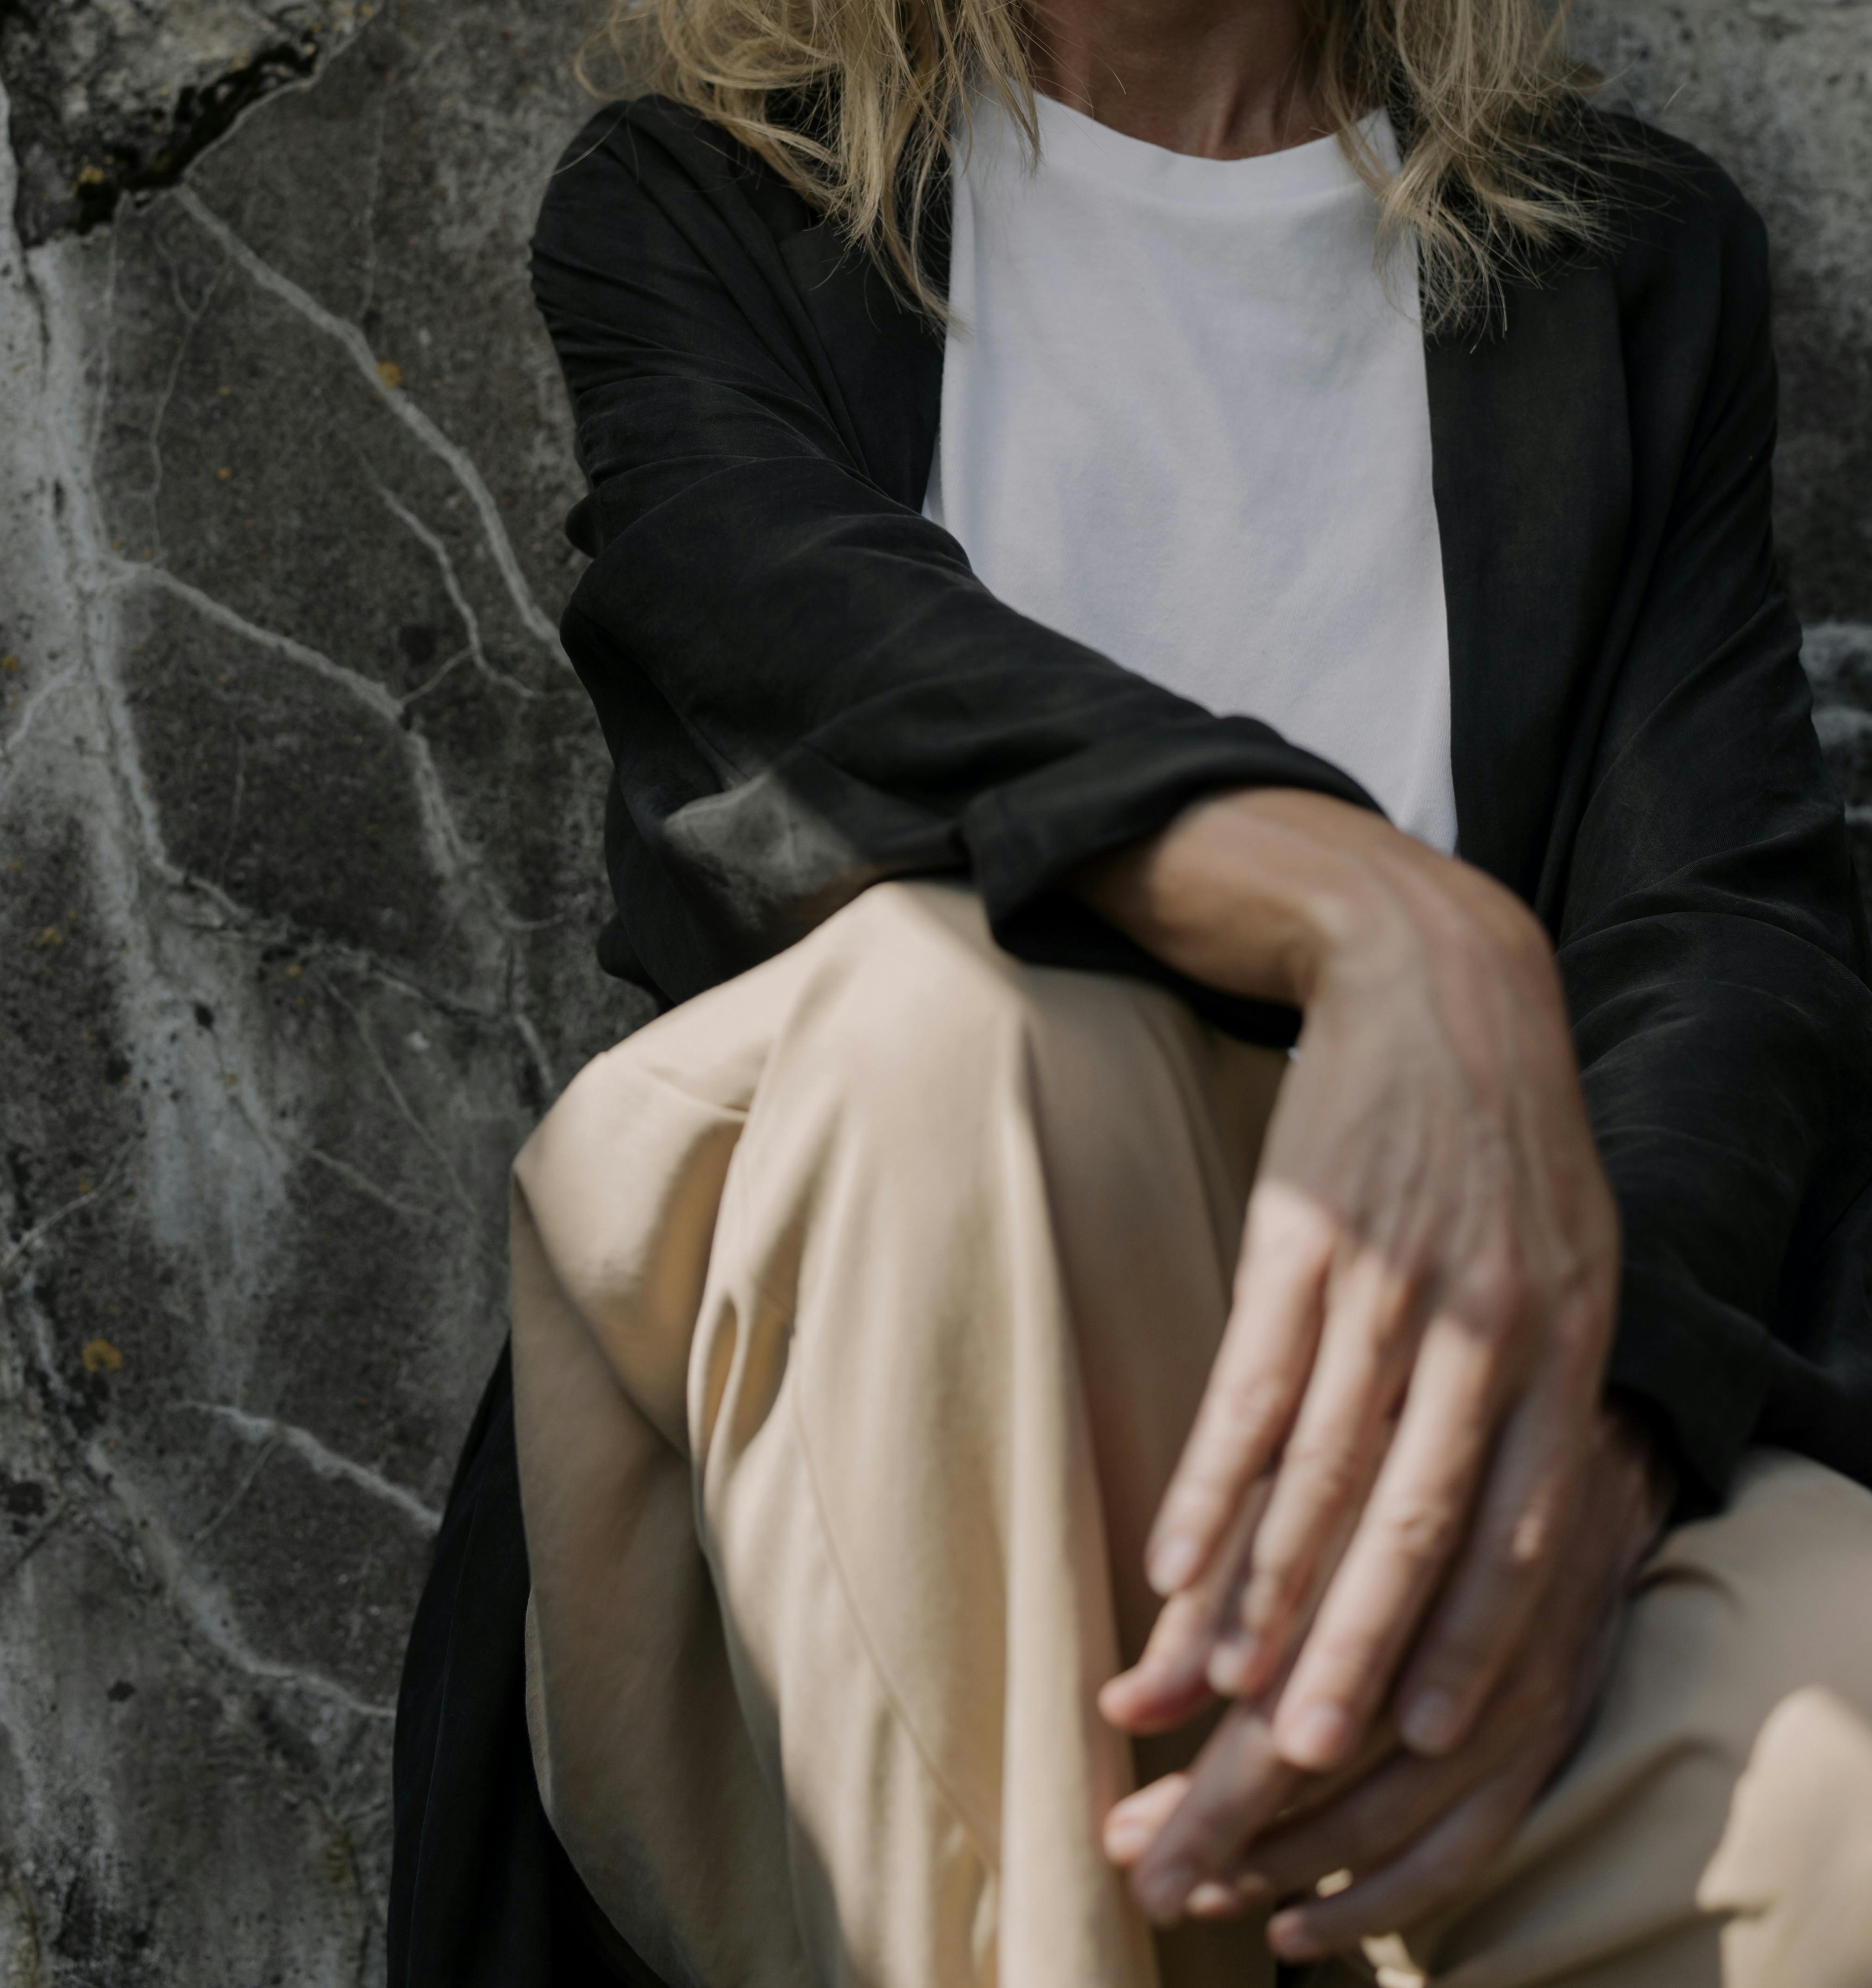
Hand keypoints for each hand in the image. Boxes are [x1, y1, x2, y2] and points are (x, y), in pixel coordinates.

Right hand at [1076, 790, 1620, 1784]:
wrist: (1434, 970)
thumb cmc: (1499, 1137)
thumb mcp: (1566, 1255)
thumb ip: (1544, 1387)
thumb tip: (1509, 1538)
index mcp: (1563, 1337)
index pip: (1516, 1531)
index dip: (1466, 1643)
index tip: (1418, 1743)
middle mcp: (1485, 1324)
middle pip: (1413, 1523)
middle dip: (1351, 1656)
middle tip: (1300, 1766)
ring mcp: (1387, 1279)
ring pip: (1320, 1471)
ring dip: (1263, 1593)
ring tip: (1216, 1694)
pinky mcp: (1299, 1237)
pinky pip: (1247, 1386)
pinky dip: (1209, 1485)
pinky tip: (1171, 1562)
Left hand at [1100, 1401, 1672, 1949]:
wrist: (1575, 1434)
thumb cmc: (1399, 1456)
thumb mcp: (1295, 1498)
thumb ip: (1212, 1608)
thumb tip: (1122, 1710)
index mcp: (1379, 1556)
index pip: (1279, 1696)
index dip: (1202, 1784)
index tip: (1121, 1837)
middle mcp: (1455, 1634)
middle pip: (1330, 1764)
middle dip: (1231, 1836)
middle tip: (1150, 1885)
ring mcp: (1514, 1693)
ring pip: (1397, 1821)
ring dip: (1296, 1870)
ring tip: (1208, 1899)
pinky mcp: (1549, 1730)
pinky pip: (1469, 1845)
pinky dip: (1385, 1898)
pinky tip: (1300, 1925)